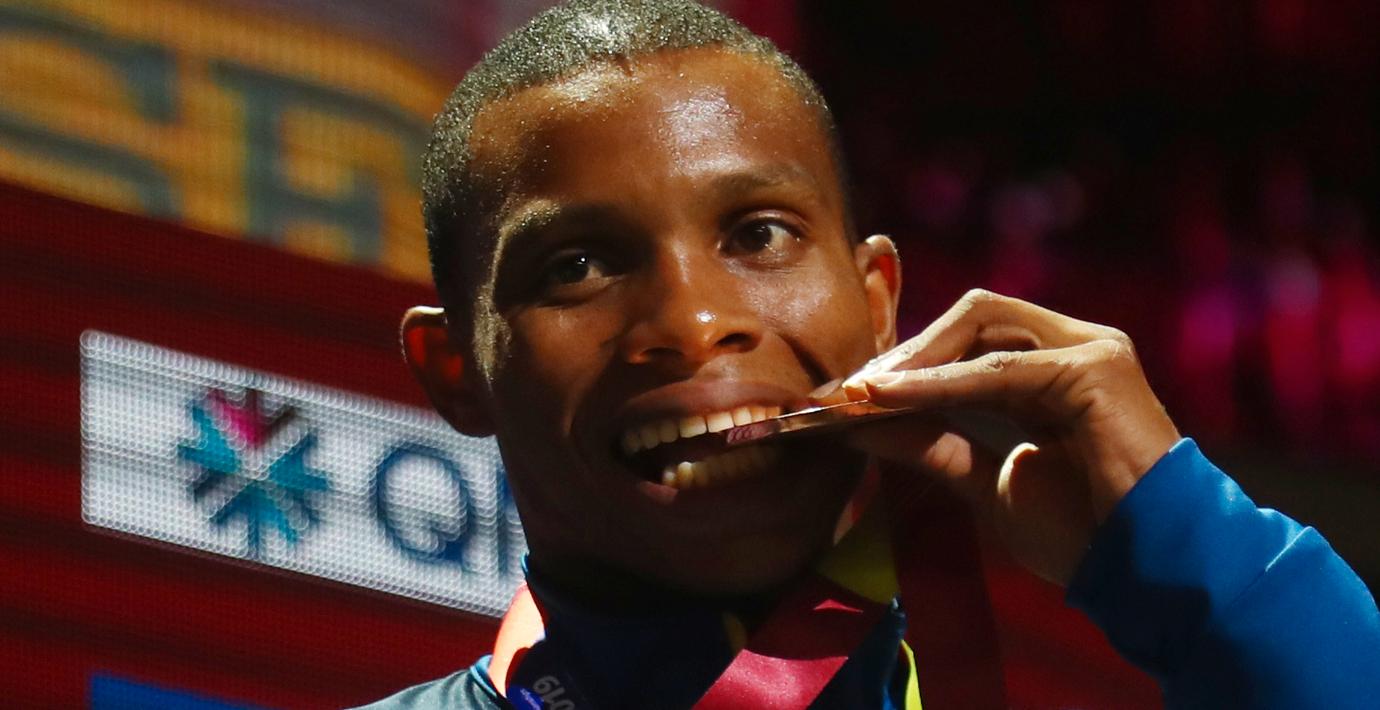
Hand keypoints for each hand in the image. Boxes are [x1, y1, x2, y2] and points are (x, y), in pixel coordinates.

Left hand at [825, 289, 1179, 585]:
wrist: (1148, 571)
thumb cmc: (1084, 533)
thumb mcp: (990, 481)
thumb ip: (935, 445)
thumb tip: (863, 421)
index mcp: (1061, 366)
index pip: (977, 330)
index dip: (914, 352)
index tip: (857, 389)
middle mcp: (1079, 345)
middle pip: (977, 313)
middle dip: (909, 347)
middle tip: (853, 388)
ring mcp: (1094, 350)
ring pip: (984, 326)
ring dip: (917, 359)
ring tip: (863, 392)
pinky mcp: (1098, 369)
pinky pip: (1000, 368)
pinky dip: (941, 382)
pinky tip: (894, 397)